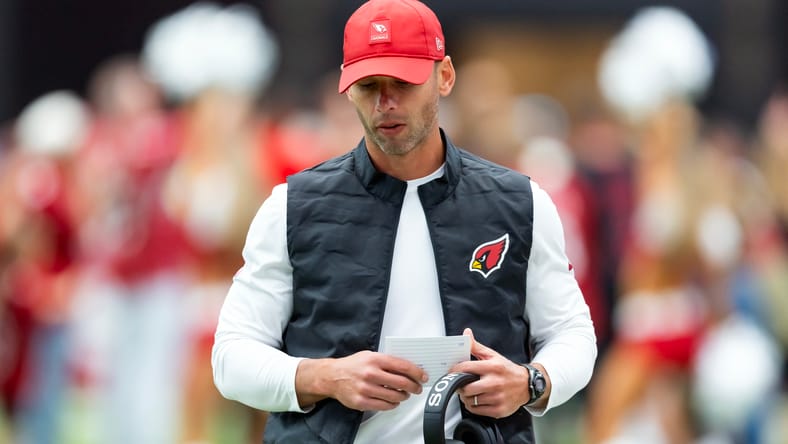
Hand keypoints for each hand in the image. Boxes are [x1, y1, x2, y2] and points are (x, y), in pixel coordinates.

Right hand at [296, 350, 427, 410]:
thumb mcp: (370, 356)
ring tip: (404, 394)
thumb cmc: (353, 365)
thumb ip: (387, 361)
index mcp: (375, 359)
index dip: (417, 372)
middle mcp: (371, 373)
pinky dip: (393, 404)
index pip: (403, 366)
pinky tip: (393, 401)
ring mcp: (366, 389)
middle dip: (414, 386)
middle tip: (417, 388)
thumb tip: (409, 368)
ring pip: (395, 396)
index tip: (423, 376)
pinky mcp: (362, 402)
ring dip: (404, 396)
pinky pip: (384, 406)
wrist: (332, 377)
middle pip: (402, 382)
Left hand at [449, 328, 531, 417]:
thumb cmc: (507, 370)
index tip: (451, 372)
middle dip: (460, 386)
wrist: (527, 385)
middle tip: (461, 384)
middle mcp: (495, 383)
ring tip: (470, 391)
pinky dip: (472, 406)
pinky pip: (476, 410)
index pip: (465, 368)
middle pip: (466, 388)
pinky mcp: (498, 410)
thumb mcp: (493, 355)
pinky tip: (477, 399)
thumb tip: (466, 334)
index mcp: (492, 367)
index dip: (454, 370)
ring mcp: (497, 398)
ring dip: (466, 397)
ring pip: (470, 400)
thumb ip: (476, 346)